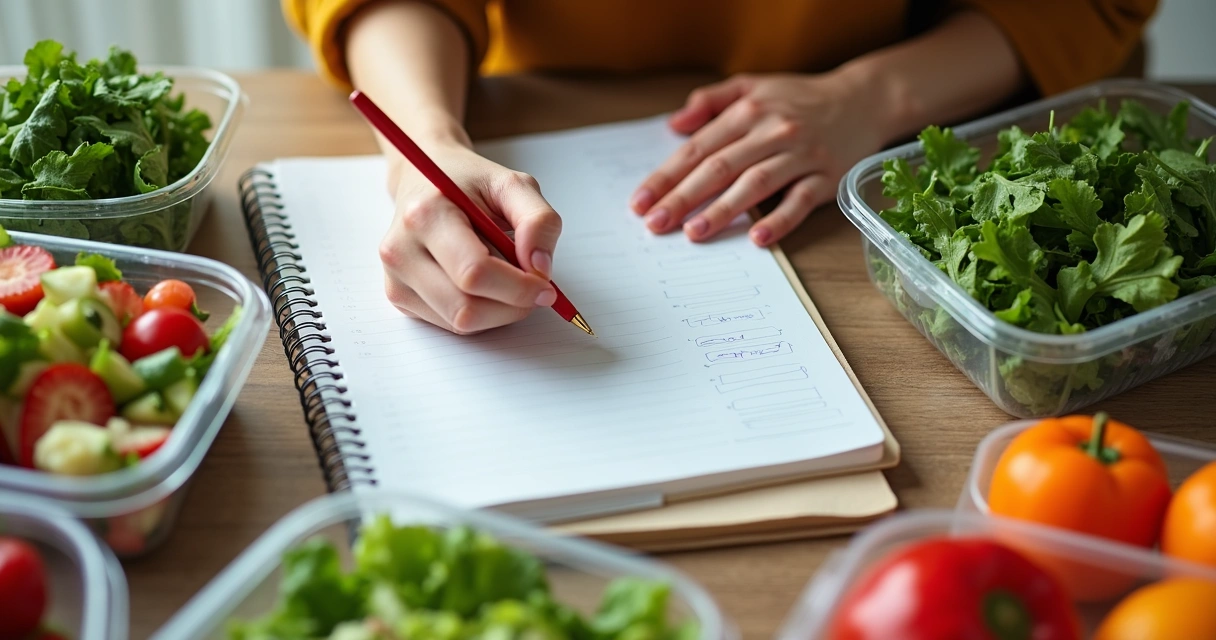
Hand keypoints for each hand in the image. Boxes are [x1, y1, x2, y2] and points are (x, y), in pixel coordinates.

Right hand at [379, 144, 561, 333]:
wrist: (423, 181)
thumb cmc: (467, 183)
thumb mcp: (512, 185)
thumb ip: (538, 220)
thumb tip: (541, 268)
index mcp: (425, 215)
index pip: (474, 272)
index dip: (519, 287)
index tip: (545, 285)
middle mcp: (401, 250)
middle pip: (466, 308)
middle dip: (512, 306)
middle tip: (535, 289)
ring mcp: (395, 278)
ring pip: (461, 323)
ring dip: (499, 313)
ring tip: (508, 281)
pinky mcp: (399, 297)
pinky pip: (451, 325)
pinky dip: (480, 313)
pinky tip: (484, 286)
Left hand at [631, 72, 887, 245]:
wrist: (863, 101)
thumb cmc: (799, 99)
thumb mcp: (752, 87)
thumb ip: (711, 101)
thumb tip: (674, 124)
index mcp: (749, 112)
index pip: (698, 148)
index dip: (667, 176)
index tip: (641, 201)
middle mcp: (773, 132)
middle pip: (720, 168)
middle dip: (683, 197)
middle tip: (655, 224)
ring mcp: (801, 156)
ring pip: (755, 185)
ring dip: (722, 210)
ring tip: (693, 232)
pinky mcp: (827, 178)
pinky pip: (800, 201)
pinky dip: (780, 221)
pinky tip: (758, 239)